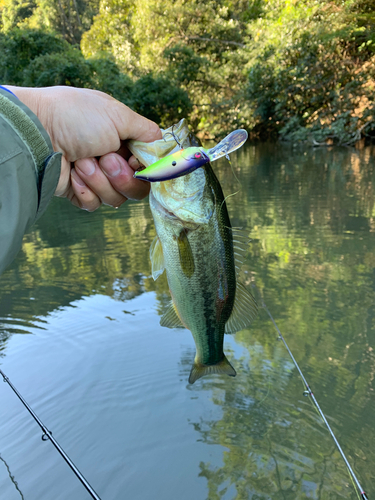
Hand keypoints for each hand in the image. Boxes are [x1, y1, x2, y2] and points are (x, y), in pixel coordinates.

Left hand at [7, 86, 161, 210]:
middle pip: (137, 188)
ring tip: (82, 161)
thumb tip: (163, 143)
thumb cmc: (76, 117)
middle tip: (106, 159)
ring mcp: (96, 179)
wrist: (37, 134)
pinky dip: (85, 190)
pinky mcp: (79, 194)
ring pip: (116, 198)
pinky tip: (73, 174)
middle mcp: (112, 160)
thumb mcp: (118, 115)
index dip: (146, 168)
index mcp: (123, 141)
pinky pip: (94, 205)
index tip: (135, 160)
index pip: (148, 166)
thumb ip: (147, 131)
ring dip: (100, 180)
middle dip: (122, 176)